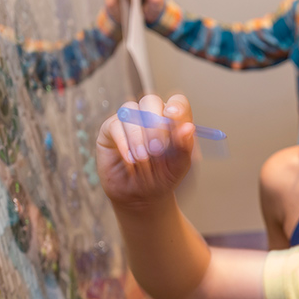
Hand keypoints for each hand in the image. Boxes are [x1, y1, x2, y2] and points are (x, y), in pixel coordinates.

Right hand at [96, 94, 196, 211]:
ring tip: (143, 161)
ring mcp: (129, 120)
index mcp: (171, 120)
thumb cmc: (162, 178)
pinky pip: (115, 125)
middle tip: (157, 149)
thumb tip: (188, 127)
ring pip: (131, 111)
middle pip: (150, 100)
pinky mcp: (110, 130)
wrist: (140, 197)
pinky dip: (124, 143)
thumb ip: (184, 147)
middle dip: (155, 125)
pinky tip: (130, 161)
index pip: (176, 102)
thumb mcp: (178, 166)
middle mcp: (150, 115)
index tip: (174, 116)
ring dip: (138, 137)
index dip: (176, 106)